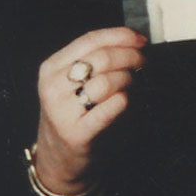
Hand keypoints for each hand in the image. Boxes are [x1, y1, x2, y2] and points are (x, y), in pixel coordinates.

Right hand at [35, 27, 145, 195]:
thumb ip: (95, 60)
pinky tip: (126, 100)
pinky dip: (124, 101)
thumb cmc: (74, 114)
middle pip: (102, 58)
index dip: (120, 36)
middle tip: (144, 62)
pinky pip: (111, 108)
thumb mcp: (72, 82)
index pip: (90, 40)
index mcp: (51, 68)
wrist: (59, 160)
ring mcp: (62, 111)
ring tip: (133, 85)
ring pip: (107, 81)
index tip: (141, 40)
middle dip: (130, 56)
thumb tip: (134, 41)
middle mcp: (53, 87)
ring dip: (128, 79)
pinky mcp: (77, 134)